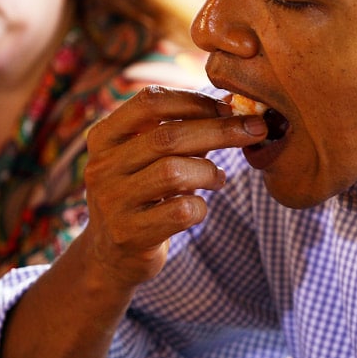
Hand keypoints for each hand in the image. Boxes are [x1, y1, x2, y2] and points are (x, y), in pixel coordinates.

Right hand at [80, 86, 266, 289]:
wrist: (111, 256)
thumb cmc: (143, 194)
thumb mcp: (151, 159)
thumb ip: (185, 131)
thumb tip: (235, 103)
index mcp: (104, 137)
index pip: (149, 102)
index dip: (194, 101)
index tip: (226, 107)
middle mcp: (102, 167)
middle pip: (167, 137)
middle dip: (219, 130)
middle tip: (254, 130)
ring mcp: (113, 202)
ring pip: (174, 172)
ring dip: (209, 172)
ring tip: (218, 178)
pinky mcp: (131, 234)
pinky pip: (181, 212)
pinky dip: (201, 207)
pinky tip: (199, 208)